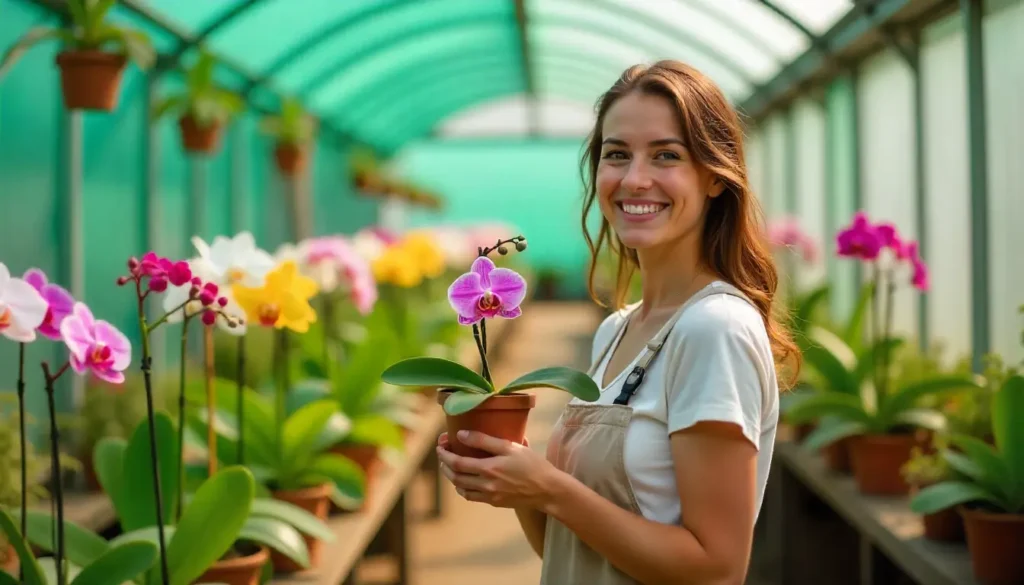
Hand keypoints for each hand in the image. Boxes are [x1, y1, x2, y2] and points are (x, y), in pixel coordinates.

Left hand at [437, 430, 562, 510]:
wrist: (548, 490)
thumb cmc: (532, 465)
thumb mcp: (511, 447)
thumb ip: (485, 440)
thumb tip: (461, 434)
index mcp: (489, 469)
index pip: (457, 462)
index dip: (445, 454)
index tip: (441, 444)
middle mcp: (486, 484)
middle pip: (456, 476)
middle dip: (445, 464)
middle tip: (442, 453)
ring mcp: (490, 495)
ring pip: (461, 488)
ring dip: (452, 476)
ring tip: (450, 465)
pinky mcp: (495, 502)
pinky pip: (471, 496)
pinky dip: (462, 488)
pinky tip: (464, 480)